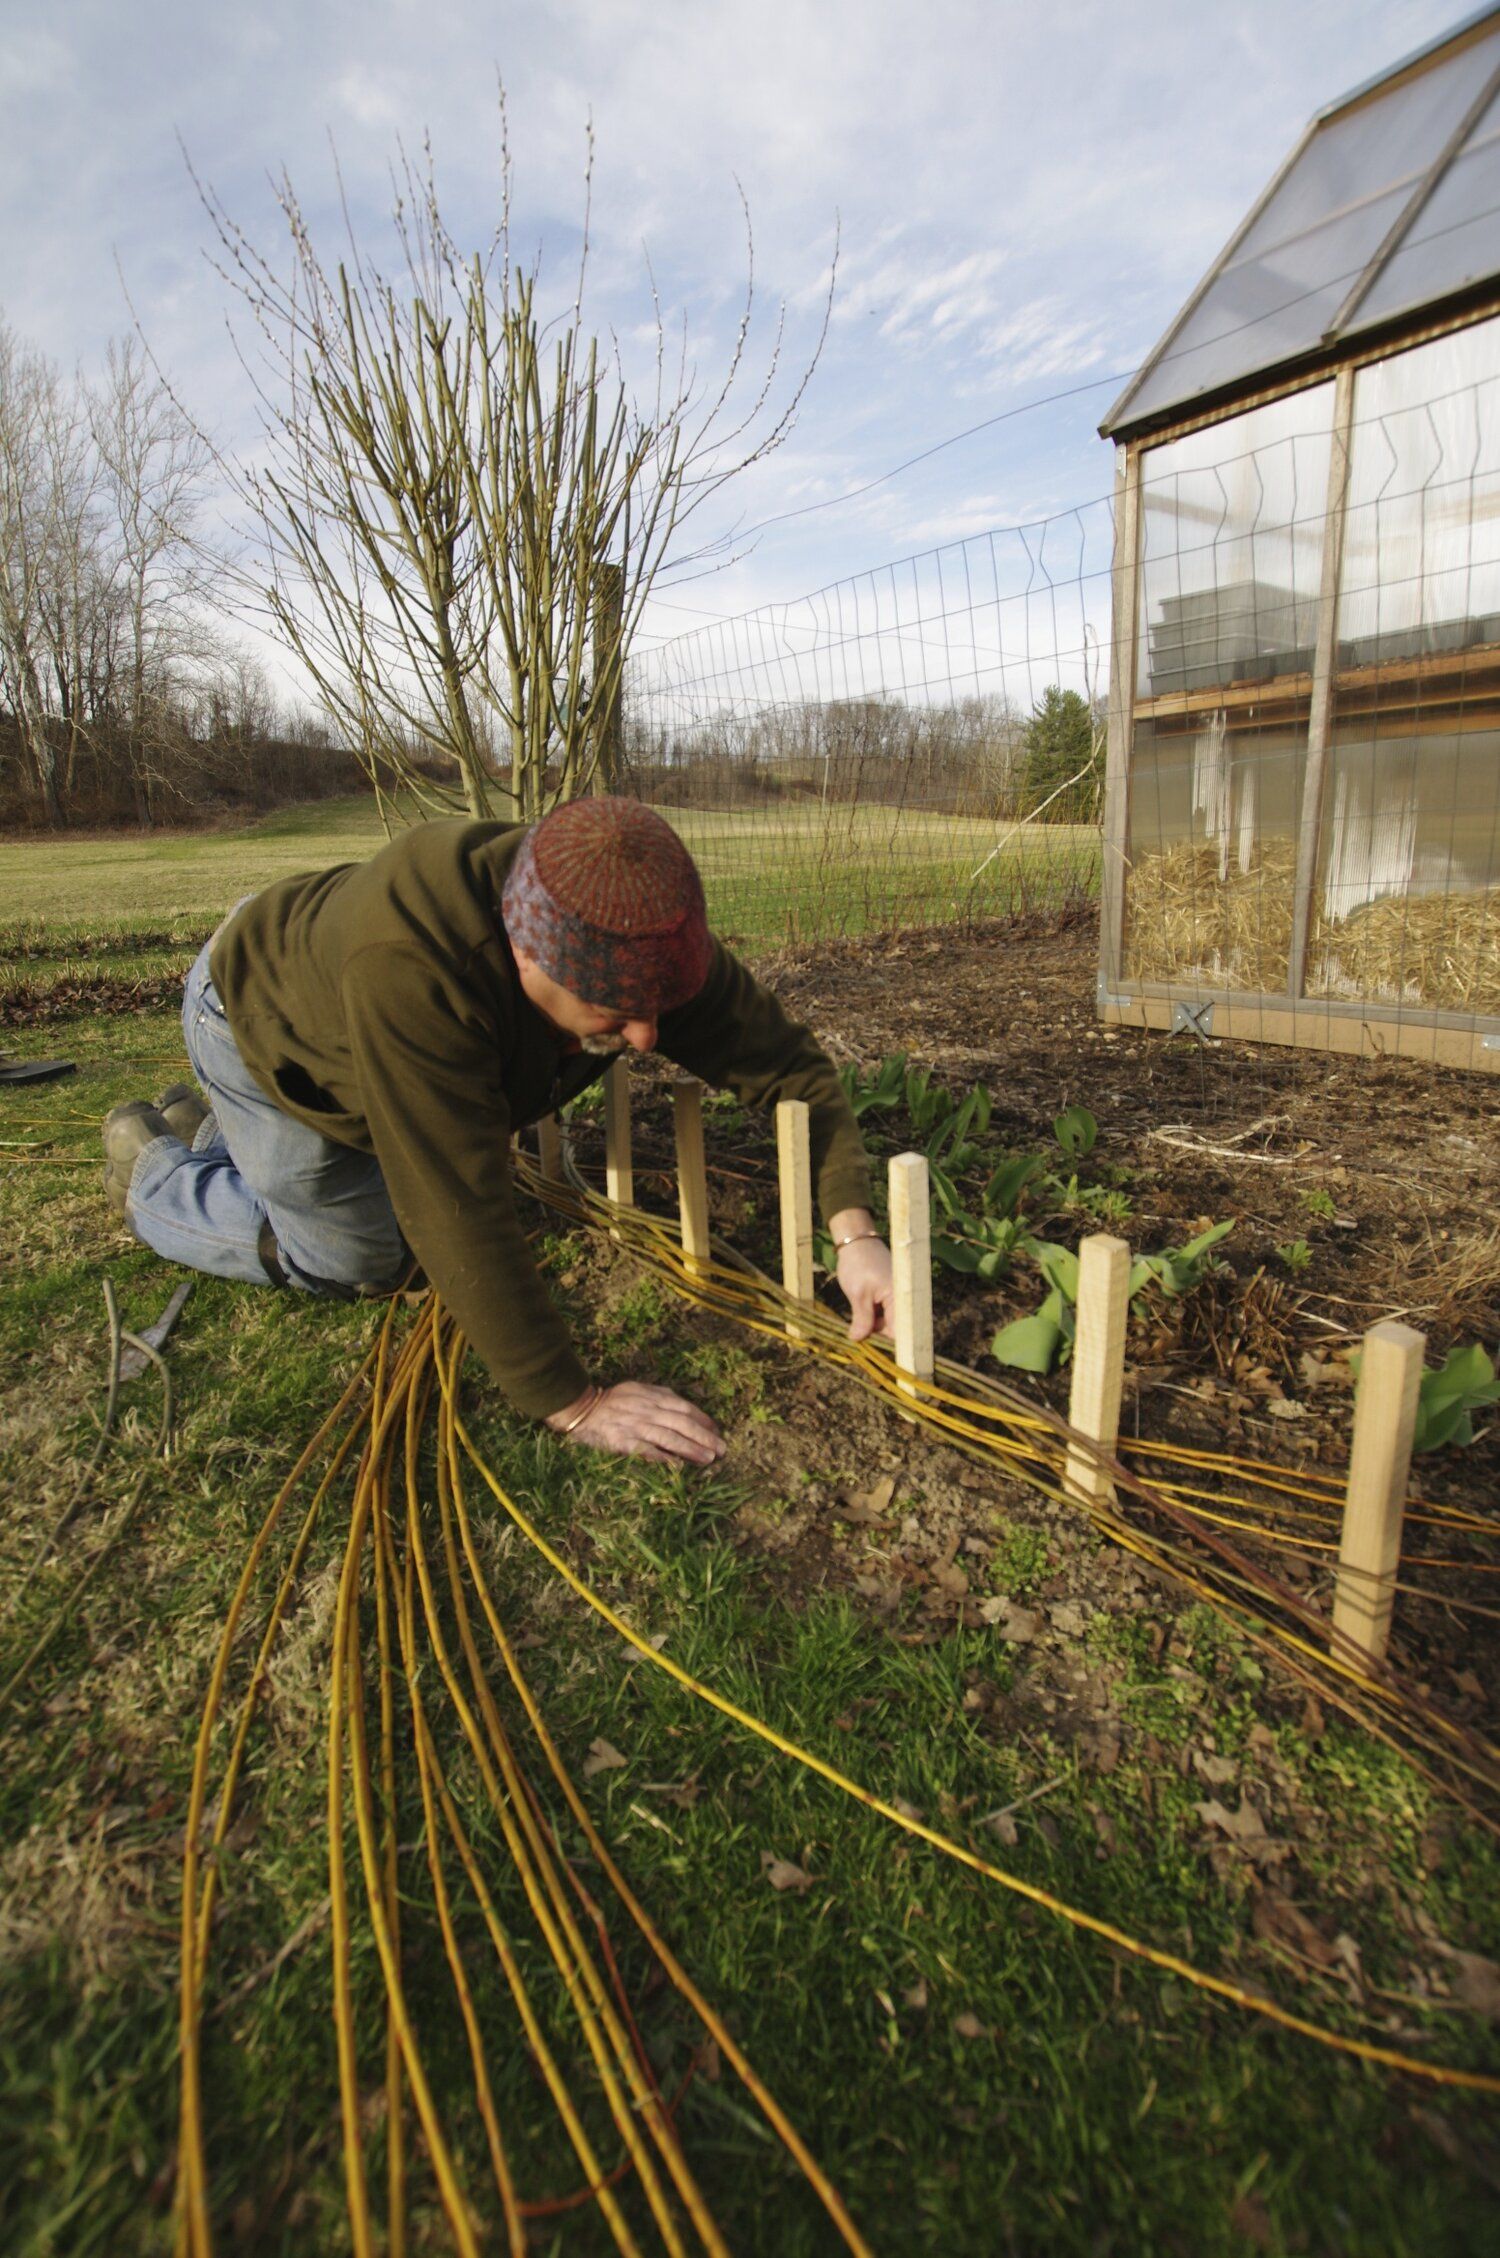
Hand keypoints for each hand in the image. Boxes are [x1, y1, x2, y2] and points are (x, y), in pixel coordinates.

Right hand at [546, 1380, 725, 1465]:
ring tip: (709, 1459)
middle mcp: (648, 1411)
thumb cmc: (612, 1400)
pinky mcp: (625, 1443)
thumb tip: (683, 1407)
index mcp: (653, 1396)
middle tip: (722, 1450)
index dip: (704, 1420)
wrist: (582, 1410)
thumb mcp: (638, 1389)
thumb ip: (659, 1396)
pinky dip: (666, 1459)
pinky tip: (680, 1467)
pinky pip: (650, 1452)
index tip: (717, 1431)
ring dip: (692, 1449)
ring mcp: (637, 1427)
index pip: (685, 1408)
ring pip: (671, 1438)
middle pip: (683, 1424)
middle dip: (705, 1437)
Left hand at [830, 1208, 894, 1342]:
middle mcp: (904, 1300)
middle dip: (875, 1328)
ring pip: (885, 1322)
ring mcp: (897, 1299)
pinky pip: (882, 1314)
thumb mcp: (858, 1294)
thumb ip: (862, 1319)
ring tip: (862, 1301)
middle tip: (861, 1313)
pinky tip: (864, 1300)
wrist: (857, 1242)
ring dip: (872, 1320)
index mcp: (901, 1299)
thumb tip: (859, 1339)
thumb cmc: (859, 1264)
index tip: (874, 1343)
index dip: (887, 1339)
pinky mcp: (890, 1297)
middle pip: (892, 1330)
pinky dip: (872, 1313)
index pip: (900, 1332)